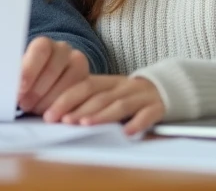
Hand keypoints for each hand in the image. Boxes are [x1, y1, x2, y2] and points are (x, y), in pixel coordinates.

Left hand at [17, 36, 89, 114]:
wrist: (42, 89)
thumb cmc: (27, 83)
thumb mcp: (17, 77)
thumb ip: (14, 78)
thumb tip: (7, 84)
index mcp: (44, 44)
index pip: (40, 50)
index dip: (29, 69)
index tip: (20, 89)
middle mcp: (63, 50)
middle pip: (52, 69)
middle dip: (36, 91)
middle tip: (24, 104)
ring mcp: (78, 64)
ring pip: (67, 83)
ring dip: (49, 101)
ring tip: (35, 109)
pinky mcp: (87, 81)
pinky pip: (79, 95)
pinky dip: (63, 107)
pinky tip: (51, 114)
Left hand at [44, 74, 165, 135]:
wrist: (164, 87)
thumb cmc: (127, 95)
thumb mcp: (108, 91)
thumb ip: (87, 99)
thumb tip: (56, 115)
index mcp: (108, 82)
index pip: (84, 86)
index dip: (66, 99)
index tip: (50, 114)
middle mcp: (123, 87)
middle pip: (99, 96)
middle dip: (80, 109)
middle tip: (64, 121)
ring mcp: (140, 96)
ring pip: (120, 104)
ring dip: (102, 115)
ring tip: (86, 125)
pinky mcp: (157, 107)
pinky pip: (147, 114)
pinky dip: (137, 123)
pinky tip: (127, 132)